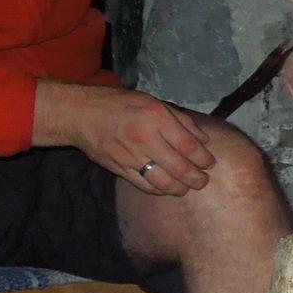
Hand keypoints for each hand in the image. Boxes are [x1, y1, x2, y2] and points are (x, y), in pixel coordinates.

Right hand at [37, 82, 215, 193]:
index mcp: (156, 118)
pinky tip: (167, 188)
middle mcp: (145, 138)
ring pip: (163, 182)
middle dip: (196, 178)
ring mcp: (131, 156)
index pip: (189, 146)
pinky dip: (160, 190)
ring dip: (180, 188)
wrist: (82, 114)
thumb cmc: (121, 105)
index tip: (210, 163)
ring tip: (188, 187)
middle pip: (180, 168)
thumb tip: (204, 139)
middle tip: (204, 181)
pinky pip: (145, 185)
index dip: (203, 159)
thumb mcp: (155, 103)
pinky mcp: (120, 169)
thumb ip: (182, 121)